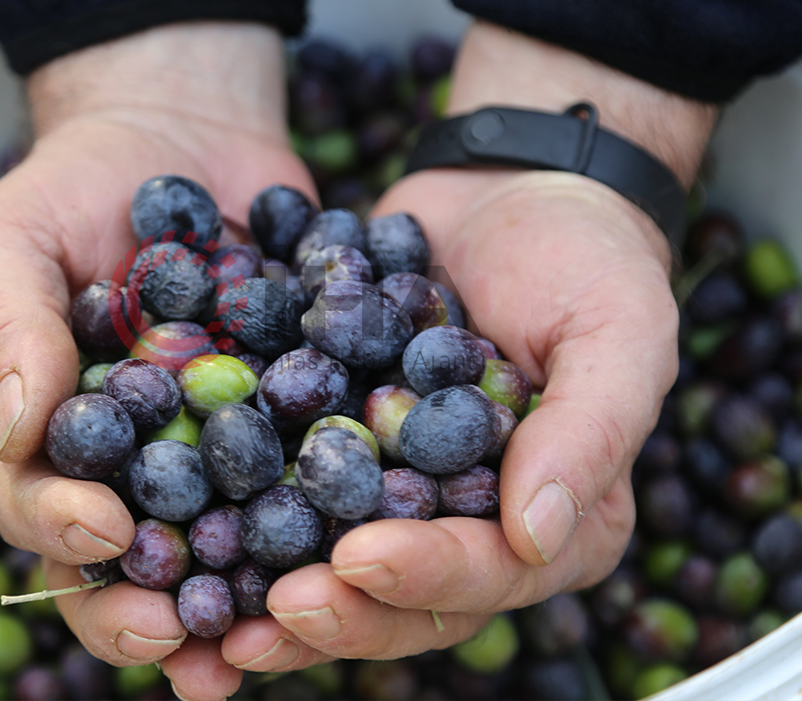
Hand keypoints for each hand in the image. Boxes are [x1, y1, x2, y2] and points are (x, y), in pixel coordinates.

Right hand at [0, 22, 316, 699]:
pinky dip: (318, 525)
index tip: (103, 535)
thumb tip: (14, 429)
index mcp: (30, 435)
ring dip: (233, 604)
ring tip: (266, 642)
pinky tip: (351, 551)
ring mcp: (198, 452)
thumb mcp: (10, 235)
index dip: (58, 530)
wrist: (182, 134)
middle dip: (141, 610)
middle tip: (179, 642)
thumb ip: (4, 324)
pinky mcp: (274, 426)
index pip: (29, 502)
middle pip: (117, 562)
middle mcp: (113, 463)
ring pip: (208, 548)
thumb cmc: (74, 183)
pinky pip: (292, 485)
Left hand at [256, 22, 717, 665]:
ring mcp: (399, 491)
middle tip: (268, 613)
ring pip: (336, 568)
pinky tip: (183, 526)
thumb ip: (588, 434)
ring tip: (212, 614)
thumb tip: (536, 537)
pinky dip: (238, 515)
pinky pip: (288, 493)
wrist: (505, 188)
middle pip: (404, 599)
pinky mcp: (337, 447)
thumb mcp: (618, 333)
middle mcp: (471, 524)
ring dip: (273, 595)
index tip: (358, 557)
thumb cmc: (585, 257)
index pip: (491, 573)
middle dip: (338, 611)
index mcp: (555, 522)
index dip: (426, 577)